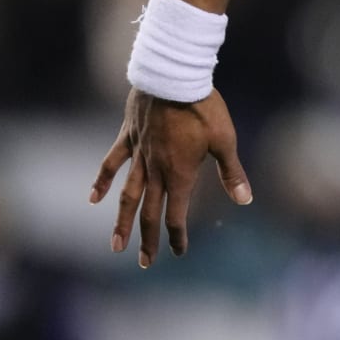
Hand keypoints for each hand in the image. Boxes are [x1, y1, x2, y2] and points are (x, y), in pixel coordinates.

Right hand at [90, 88, 252, 267]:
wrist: (173, 77)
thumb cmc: (204, 108)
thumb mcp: (225, 140)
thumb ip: (232, 173)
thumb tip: (245, 200)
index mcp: (180, 174)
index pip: (177, 214)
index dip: (177, 235)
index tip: (177, 252)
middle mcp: (156, 170)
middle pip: (148, 212)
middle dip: (148, 239)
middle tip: (145, 263)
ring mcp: (139, 155)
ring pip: (126, 195)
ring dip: (121, 221)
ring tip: (115, 245)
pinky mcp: (128, 138)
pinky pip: (112, 163)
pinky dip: (102, 181)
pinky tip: (94, 198)